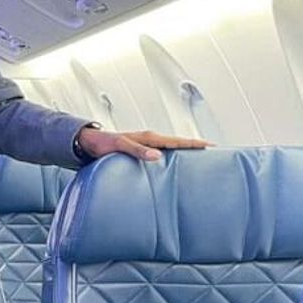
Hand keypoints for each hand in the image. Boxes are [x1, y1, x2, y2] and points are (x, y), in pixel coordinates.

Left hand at [78, 128, 211, 161]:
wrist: (88, 143)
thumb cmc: (102, 143)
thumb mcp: (119, 146)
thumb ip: (137, 150)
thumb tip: (157, 156)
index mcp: (148, 137)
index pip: (177, 140)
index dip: (194, 143)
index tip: (211, 145)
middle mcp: (149, 140)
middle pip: (178, 142)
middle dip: (195, 146)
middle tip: (214, 152)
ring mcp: (145, 145)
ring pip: (171, 148)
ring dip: (184, 152)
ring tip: (200, 159)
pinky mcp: (140, 151)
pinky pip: (161, 153)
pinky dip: (171, 156)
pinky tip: (174, 165)